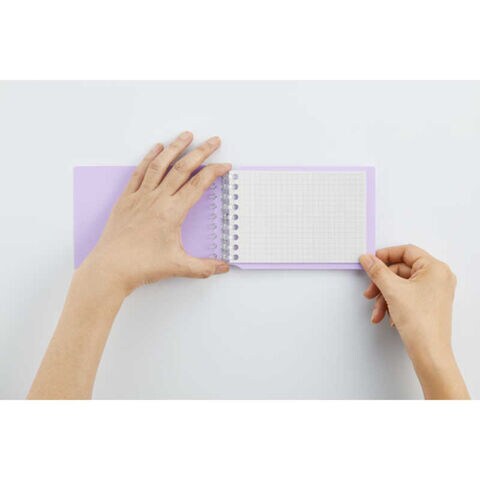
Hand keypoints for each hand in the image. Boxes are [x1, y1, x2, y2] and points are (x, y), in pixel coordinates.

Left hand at [80, 131, 230, 294]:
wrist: (110, 268)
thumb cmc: (141, 266)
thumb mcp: (178, 267)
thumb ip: (204, 267)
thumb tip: (223, 267)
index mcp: (172, 212)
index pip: (198, 185)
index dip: (214, 172)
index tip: (225, 165)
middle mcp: (157, 199)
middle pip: (183, 168)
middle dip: (201, 152)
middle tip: (213, 140)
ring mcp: (140, 196)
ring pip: (160, 165)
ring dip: (175, 148)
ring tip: (186, 135)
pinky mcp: (127, 199)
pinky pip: (140, 172)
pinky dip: (149, 158)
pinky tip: (156, 149)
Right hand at [359, 245, 468, 398]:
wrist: (429, 352)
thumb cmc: (421, 323)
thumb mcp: (392, 290)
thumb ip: (377, 271)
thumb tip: (367, 259)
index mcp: (435, 268)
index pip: (406, 251)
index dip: (385, 255)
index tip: (371, 261)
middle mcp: (438, 277)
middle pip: (401, 270)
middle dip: (382, 283)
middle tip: (370, 291)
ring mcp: (434, 291)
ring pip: (401, 285)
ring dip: (384, 297)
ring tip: (377, 310)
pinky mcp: (428, 303)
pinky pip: (405, 296)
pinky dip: (392, 304)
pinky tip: (386, 316)